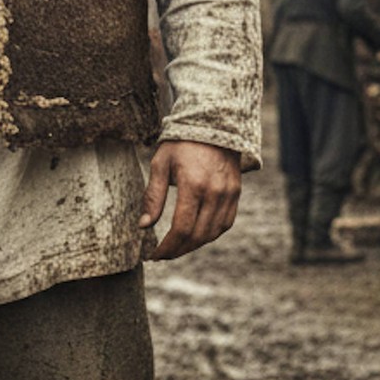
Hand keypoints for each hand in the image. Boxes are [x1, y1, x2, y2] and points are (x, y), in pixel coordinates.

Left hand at [141, 140, 241, 261]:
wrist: (214, 124)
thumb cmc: (181, 144)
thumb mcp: (160, 164)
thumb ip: (153, 196)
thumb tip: (144, 226)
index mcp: (193, 184)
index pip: (181, 228)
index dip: (167, 247)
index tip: (154, 255)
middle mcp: (214, 192)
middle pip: (197, 236)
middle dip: (177, 250)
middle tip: (162, 255)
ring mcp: (228, 194)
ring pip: (212, 233)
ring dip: (193, 246)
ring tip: (176, 248)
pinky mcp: (236, 194)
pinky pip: (225, 224)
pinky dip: (209, 235)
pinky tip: (195, 236)